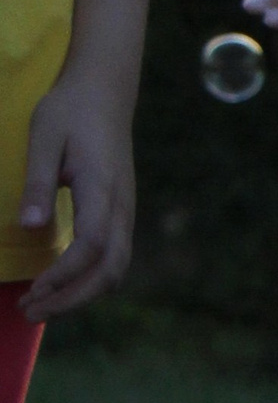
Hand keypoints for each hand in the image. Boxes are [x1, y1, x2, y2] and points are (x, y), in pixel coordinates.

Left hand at [16, 72, 135, 320]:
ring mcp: (125, 211)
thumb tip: (27, 227)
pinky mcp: (120, 213)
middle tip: (30, 310)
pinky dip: (88, 280)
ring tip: (40, 303)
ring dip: (80, 293)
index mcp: (102, 188)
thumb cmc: (69, 111)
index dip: (64, 274)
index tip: (33, 290)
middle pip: (110, 269)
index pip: (91, 245)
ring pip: (115, 268)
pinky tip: (58, 282)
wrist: (104, 92)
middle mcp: (121, 206)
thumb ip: (37, 183)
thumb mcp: (43, 139)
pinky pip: (112, 257)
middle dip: (72, 298)